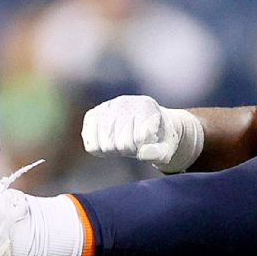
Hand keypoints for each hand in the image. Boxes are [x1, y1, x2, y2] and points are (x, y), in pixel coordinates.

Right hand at [81, 95, 202, 171]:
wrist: (147, 123)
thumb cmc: (158, 137)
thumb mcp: (166, 146)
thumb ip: (157, 152)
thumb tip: (142, 154)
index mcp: (146, 106)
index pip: (140, 139)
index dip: (144, 149)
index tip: (149, 142)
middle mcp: (124, 102)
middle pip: (121, 144)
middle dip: (130, 150)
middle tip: (136, 143)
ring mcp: (106, 107)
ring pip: (105, 146)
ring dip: (116, 151)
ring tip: (124, 142)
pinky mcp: (93, 115)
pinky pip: (91, 145)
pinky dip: (100, 150)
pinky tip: (110, 142)